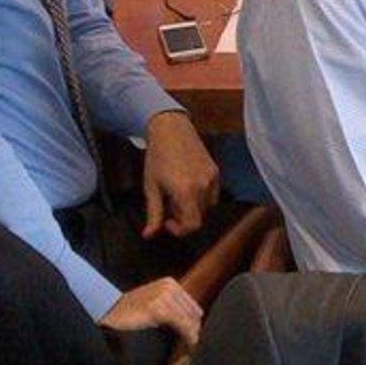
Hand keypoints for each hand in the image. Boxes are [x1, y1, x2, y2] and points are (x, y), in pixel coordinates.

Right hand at [101, 277, 202, 347]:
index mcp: (170, 283)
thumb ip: (173, 307)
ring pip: (189, 320)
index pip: (193, 306)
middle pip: (193, 313)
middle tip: (193, 345)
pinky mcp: (158, 308)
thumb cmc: (131, 313)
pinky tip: (190, 345)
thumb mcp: (154, 302)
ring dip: (192, 335)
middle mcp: (168, 287)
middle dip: (194, 329)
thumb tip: (196, 321)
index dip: (194, 323)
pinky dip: (188, 336)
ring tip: (191, 347)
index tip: (195, 337)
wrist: (110, 316)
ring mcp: (163, 296)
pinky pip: (182, 325)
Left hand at [141, 111, 219, 238]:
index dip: (180, 230)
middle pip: (200, 217)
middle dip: (184, 216)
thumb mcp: (151, 187)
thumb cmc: (157, 156)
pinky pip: (212, 193)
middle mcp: (203, 186)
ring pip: (207, 206)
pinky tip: (188, 184)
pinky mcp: (215, 171)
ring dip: (193, 206)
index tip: (168, 222)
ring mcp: (212, 178)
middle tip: (169, 204)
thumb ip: (153, 214)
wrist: (170, 129)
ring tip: (178, 193)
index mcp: (186, 192)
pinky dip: (201, 195)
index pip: (193, 225)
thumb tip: (149, 234)